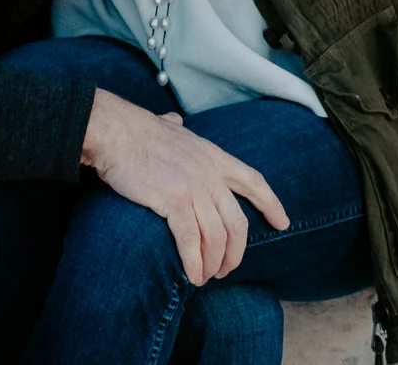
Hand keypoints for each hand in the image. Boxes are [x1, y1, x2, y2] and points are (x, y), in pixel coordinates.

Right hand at [80, 88, 289, 284]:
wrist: (115, 131)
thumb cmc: (135, 131)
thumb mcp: (169, 127)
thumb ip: (177, 128)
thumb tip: (175, 121)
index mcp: (213, 156)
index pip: (253, 181)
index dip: (270, 203)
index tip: (283, 222)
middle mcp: (210, 173)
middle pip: (237, 222)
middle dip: (236, 252)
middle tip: (225, 269)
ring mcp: (195, 187)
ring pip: (216, 237)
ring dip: (213, 263)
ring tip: (204, 277)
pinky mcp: (175, 201)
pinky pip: (192, 241)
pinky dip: (194, 263)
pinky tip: (192, 275)